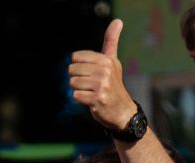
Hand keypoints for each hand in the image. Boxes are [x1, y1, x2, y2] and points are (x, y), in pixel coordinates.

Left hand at [68, 19, 134, 133]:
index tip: (88, 73)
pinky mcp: (96, 99)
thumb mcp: (113, 61)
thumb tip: (118, 21)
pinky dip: (80, 99)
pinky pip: (75, 96)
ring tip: (90, 92)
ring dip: (78, 90)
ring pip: (73, 83)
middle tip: (90, 84)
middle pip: (72, 70)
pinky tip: (90, 100)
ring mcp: (101, 85)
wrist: (122, 110)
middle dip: (77, 79)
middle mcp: (105, 71)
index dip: (78, 66)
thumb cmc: (114, 84)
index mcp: (106, 60)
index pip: (76, 57)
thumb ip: (111, 42)